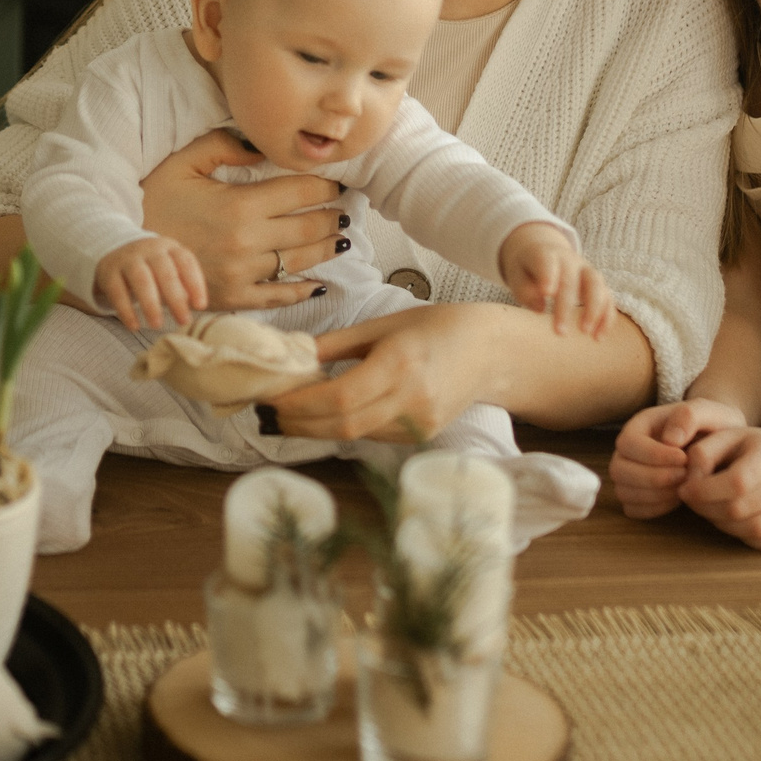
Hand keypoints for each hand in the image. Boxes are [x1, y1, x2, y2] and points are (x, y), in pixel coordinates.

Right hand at [94, 235, 205, 331]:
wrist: (115, 250)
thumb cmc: (152, 268)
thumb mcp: (169, 269)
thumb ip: (183, 286)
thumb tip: (196, 309)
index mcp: (169, 248)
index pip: (186, 262)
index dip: (195, 283)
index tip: (201, 306)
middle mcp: (149, 250)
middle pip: (165, 272)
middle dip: (176, 298)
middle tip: (184, 321)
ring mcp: (128, 258)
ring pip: (141, 279)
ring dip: (151, 304)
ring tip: (157, 325)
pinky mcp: (109, 271)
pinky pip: (117, 291)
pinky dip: (126, 310)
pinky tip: (134, 326)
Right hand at [139, 128, 348, 312]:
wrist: (126, 251)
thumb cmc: (153, 202)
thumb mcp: (183, 162)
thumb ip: (223, 144)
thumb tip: (261, 144)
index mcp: (239, 205)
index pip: (299, 191)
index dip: (325, 185)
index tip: (337, 183)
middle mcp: (246, 242)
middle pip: (308, 227)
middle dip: (332, 217)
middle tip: (346, 211)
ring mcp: (241, 274)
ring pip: (300, 262)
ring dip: (326, 250)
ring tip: (341, 240)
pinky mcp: (233, 298)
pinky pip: (277, 297)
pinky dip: (301, 291)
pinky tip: (317, 283)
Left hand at [266, 303, 494, 443]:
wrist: (490, 352)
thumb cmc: (436, 327)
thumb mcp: (384, 324)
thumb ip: (337, 343)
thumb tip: (293, 355)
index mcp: (399, 363)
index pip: (340, 396)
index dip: (301, 403)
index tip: (272, 399)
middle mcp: (411, 399)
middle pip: (343, 425)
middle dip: (300, 423)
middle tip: (270, 413)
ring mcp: (419, 423)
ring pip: (355, 436)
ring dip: (316, 429)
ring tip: (288, 415)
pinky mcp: (421, 436)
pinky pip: (372, 436)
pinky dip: (343, 428)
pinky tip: (325, 417)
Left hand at [498, 222, 610, 337]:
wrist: (542, 251)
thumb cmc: (527, 270)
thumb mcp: (516, 275)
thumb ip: (524, 289)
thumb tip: (540, 307)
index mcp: (545, 254)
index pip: (547, 261)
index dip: (548, 275)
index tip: (547, 293)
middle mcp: (569, 260)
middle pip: (571, 280)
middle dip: (566, 307)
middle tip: (560, 332)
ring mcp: (586, 270)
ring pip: (596, 285)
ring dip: (593, 310)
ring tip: (586, 333)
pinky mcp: (598, 283)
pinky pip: (607, 298)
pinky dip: (606, 317)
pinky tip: (598, 337)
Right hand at [609, 398, 746, 518]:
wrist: (723, 445)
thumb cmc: (713, 426)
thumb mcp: (708, 412)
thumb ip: (689, 416)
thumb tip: (669, 440)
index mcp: (640, 425)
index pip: (628, 442)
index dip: (652, 455)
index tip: (684, 458)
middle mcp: (629, 450)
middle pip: (619, 469)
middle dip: (652, 478)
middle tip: (684, 476)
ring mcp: (630, 474)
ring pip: (623, 491)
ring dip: (654, 495)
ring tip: (683, 488)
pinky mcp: (638, 495)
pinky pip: (632, 509)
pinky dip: (653, 509)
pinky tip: (677, 500)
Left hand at [677, 424, 760, 553]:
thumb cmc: (745, 450)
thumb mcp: (722, 437)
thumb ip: (701, 454)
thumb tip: (688, 484)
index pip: (736, 482)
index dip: (704, 491)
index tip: (684, 490)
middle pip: (740, 509)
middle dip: (707, 509)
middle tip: (694, 502)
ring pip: (755, 530)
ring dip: (724, 525)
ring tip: (713, 510)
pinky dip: (747, 537)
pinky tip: (736, 521)